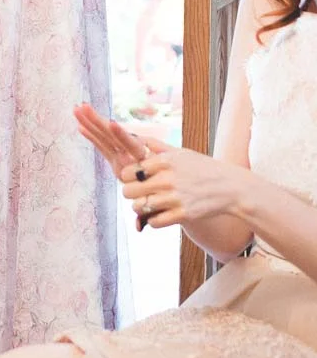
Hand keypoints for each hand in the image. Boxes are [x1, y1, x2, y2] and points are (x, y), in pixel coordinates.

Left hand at [74, 104, 244, 231]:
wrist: (230, 187)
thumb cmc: (202, 168)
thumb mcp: (180, 152)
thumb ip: (155, 145)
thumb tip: (134, 136)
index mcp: (164, 161)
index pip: (128, 172)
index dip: (128, 177)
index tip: (135, 179)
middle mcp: (167, 179)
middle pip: (128, 191)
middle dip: (131, 193)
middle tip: (139, 193)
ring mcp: (175, 198)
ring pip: (138, 208)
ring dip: (141, 208)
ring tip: (148, 204)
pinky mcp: (183, 215)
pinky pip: (154, 222)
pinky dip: (153, 220)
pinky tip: (160, 213)